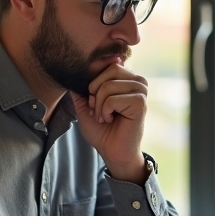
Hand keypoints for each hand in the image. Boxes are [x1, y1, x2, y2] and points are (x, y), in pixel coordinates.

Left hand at [71, 64, 148, 182]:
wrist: (112, 151)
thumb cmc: (102, 129)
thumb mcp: (85, 105)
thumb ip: (80, 88)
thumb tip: (73, 72)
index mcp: (127, 78)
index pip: (108, 64)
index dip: (94, 83)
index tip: (94, 102)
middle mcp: (137, 82)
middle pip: (109, 70)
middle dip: (95, 92)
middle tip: (98, 109)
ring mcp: (141, 92)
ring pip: (108, 85)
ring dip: (99, 105)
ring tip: (105, 117)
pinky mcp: (140, 103)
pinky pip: (112, 99)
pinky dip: (105, 111)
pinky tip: (111, 120)